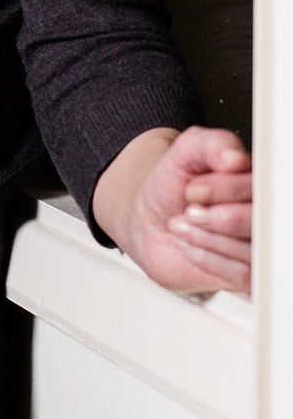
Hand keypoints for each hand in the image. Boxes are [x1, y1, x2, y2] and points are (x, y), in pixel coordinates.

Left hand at [92, 125, 250, 295]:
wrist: (149, 220)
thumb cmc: (173, 186)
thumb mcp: (183, 154)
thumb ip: (208, 144)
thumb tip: (234, 157)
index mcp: (260, 182)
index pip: (261, 187)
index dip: (224, 189)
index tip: (193, 189)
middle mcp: (267, 214)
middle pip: (259, 221)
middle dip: (213, 216)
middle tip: (189, 209)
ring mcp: (262, 245)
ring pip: (251, 250)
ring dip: (205, 237)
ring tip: (184, 224)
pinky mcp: (251, 273)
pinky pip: (243, 273)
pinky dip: (207, 257)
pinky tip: (190, 244)